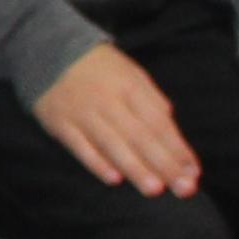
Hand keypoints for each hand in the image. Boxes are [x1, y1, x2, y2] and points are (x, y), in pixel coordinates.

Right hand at [34, 43, 202, 196]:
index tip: (193, 171)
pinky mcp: (59, 123)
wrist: (45, 49)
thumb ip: (152, 101)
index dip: (177, 147)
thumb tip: (172, 132)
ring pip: (112, 144)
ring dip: (134, 167)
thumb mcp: (131, 73)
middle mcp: (108, 100)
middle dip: (163, 164)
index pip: (158, 121)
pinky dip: (96, 162)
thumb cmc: (98, 68)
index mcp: (130, 86)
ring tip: (154, 189)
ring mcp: (82, 112)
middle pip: (140, 136)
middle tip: (184, 188)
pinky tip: (113, 179)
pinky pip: (80, 146)